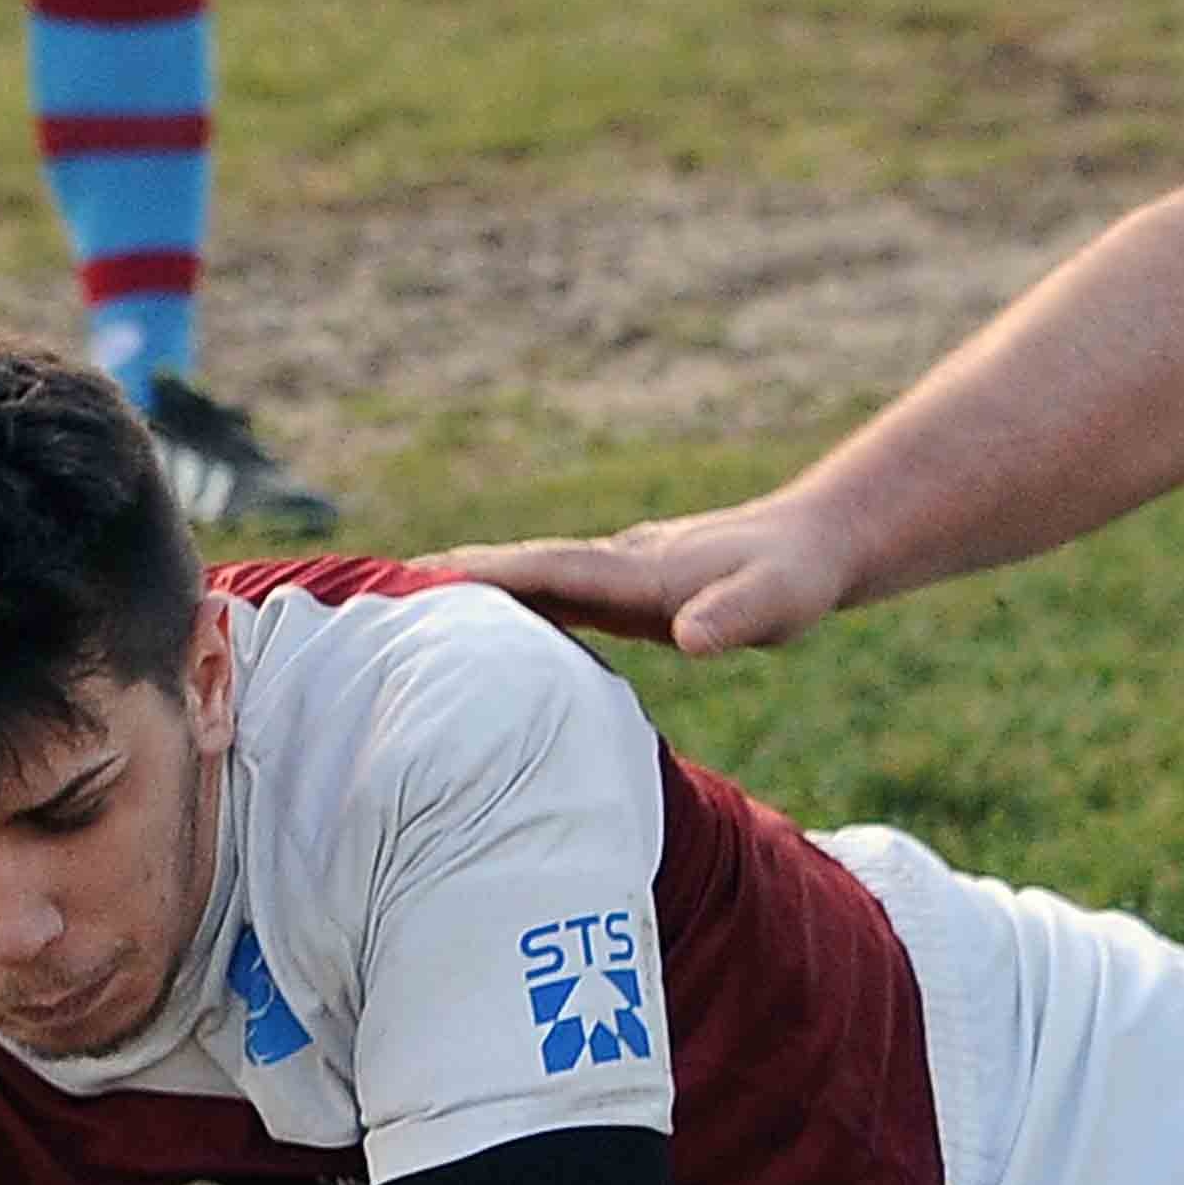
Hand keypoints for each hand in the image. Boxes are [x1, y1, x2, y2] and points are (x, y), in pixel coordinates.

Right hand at [430, 495, 858, 655]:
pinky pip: (551, 598)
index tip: (417, 582)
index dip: (483, 576)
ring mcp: (613, 574)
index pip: (544, 570)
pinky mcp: (622, 591)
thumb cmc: (795, 581)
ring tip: (395, 614)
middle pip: (516, 568)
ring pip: (527, 579)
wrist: (814, 546)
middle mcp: (612, 563)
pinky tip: (477, 633)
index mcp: (633, 570)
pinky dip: (507, 607)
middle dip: (447, 577)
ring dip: (467, 592)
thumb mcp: (775, 604)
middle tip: (369, 591)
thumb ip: (733, 619)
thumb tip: (692, 638)